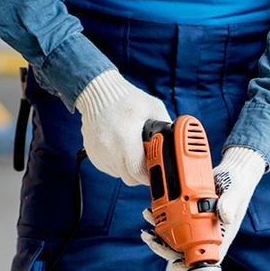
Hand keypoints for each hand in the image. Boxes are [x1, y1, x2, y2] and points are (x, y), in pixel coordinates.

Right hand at [74, 70, 168, 185]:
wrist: (95, 92)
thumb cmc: (126, 98)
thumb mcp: (152, 107)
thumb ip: (166, 126)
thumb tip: (177, 142)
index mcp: (125, 137)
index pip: (138, 172)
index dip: (151, 175)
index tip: (158, 171)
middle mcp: (109, 148)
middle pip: (130, 178)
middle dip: (142, 173)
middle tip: (148, 162)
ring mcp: (98, 152)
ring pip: (120, 174)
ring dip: (129, 168)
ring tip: (133, 150)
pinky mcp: (92, 154)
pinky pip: (111, 168)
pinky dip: (118, 163)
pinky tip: (121, 148)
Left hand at [138, 146, 267, 260]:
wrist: (232, 171)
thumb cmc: (238, 185)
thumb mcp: (235, 193)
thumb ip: (229, 204)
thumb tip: (225, 217)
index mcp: (220, 234)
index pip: (204, 257)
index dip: (188, 265)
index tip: (175, 264)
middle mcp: (207, 232)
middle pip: (184, 250)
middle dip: (164, 248)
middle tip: (150, 239)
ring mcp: (198, 223)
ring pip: (176, 236)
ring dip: (158, 232)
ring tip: (146, 218)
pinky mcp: (190, 212)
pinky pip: (174, 220)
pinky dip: (161, 218)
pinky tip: (150, 211)